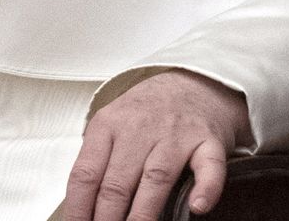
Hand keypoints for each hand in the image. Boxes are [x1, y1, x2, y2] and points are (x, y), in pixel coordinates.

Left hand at [63, 69, 249, 220]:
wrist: (195, 82)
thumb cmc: (149, 112)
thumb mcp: (113, 124)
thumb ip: (98, 159)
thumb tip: (81, 208)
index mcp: (109, 124)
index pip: (86, 174)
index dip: (78, 209)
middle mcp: (140, 128)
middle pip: (117, 182)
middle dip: (107, 218)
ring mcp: (176, 134)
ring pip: (155, 177)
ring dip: (143, 213)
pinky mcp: (208, 141)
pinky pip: (209, 166)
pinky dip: (206, 187)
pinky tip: (197, 206)